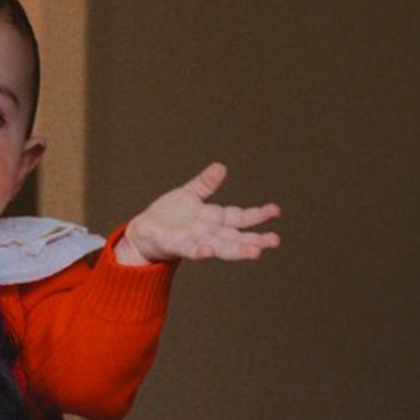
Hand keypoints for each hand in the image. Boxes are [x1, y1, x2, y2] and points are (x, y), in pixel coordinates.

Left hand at [114, 162, 281, 266]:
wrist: (143, 232)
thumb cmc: (168, 215)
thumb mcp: (189, 194)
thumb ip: (205, 184)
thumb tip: (222, 167)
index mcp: (214, 219)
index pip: (241, 217)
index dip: (258, 215)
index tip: (276, 211)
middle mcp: (209, 233)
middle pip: (237, 237)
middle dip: (257, 239)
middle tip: (275, 241)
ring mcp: (195, 240)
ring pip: (221, 247)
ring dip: (238, 250)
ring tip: (256, 252)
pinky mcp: (177, 245)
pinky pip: (191, 250)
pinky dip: (200, 251)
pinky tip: (209, 251)